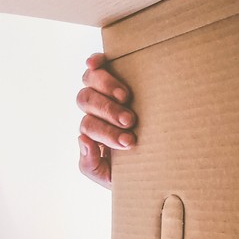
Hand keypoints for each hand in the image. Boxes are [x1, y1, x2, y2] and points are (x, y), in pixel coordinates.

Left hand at [76, 53, 136, 188]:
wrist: (156, 163)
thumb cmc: (131, 168)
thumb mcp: (108, 175)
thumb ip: (90, 163)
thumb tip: (82, 139)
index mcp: (91, 132)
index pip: (89, 127)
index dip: (106, 133)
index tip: (130, 141)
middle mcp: (93, 110)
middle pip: (86, 102)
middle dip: (108, 112)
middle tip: (130, 120)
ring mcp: (102, 92)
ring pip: (90, 83)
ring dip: (107, 88)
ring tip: (126, 97)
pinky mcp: (114, 76)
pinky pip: (96, 66)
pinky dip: (95, 63)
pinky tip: (96, 63)